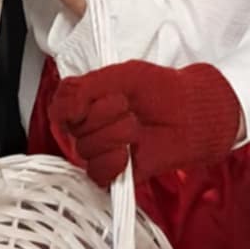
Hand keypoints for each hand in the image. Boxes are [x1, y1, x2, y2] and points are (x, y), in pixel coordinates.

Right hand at [50, 60, 243, 186]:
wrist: (190, 112)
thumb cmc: (161, 90)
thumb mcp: (123, 75)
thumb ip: (86, 88)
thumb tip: (63, 112)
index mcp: (87, 102)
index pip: (59, 107)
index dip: (72, 106)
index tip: (93, 98)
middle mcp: (90, 128)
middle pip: (74, 129)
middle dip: (105, 114)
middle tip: (128, 107)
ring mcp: (101, 152)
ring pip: (87, 150)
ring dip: (116, 135)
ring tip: (136, 127)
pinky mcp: (115, 174)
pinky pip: (97, 173)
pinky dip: (114, 162)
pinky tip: (130, 152)